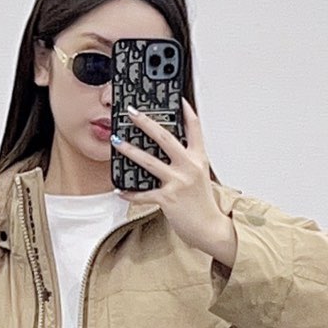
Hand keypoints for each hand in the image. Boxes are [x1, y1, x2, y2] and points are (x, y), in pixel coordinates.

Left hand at [112, 99, 237, 268]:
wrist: (210, 229)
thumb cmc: (203, 205)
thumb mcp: (200, 177)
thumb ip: (186, 164)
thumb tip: (165, 154)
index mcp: (199, 159)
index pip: (194, 128)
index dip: (186, 111)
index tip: (177, 98)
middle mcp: (189, 166)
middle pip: (164, 137)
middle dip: (145, 122)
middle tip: (132, 113)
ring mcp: (178, 181)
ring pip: (148, 161)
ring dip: (129, 150)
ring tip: (117, 142)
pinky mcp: (168, 198)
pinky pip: (143, 193)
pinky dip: (130, 192)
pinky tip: (120, 190)